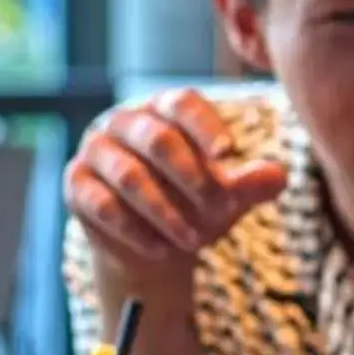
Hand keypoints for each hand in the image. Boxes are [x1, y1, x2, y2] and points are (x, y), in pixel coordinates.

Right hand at [65, 89, 288, 300]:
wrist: (154, 245)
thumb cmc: (195, 205)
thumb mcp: (228, 196)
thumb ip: (250, 184)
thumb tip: (277, 176)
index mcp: (164, 109)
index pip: (183, 104)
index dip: (206, 126)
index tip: (229, 153)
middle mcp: (125, 121)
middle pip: (158, 140)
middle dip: (193, 179)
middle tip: (221, 211)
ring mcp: (95, 150)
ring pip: (130, 176)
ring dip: (167, 213)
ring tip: (195, 241)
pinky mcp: (76, 184)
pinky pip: (103, 205)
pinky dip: (135, 231)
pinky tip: (161, 250)